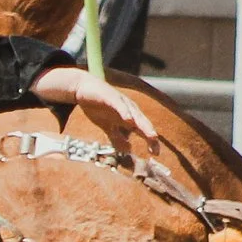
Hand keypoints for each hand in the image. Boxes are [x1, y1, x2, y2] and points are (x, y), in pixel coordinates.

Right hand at [30, 65, 163, 149]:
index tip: (156, 154)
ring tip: (151, 136)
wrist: (84, 88)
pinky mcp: (111, 97)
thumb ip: (117, 138)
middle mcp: (129, 109)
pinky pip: (120, 105)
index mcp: (129, 116)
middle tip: (157, 146)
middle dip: (151, 133)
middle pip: (143, 123)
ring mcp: (121, 102)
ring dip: (144, 125)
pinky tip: (129, 120)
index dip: (150, 141)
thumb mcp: (107, 126)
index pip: (143, 130)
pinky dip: (125, 112)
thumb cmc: (98, 106)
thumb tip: (128, 150)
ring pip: (135, 115)